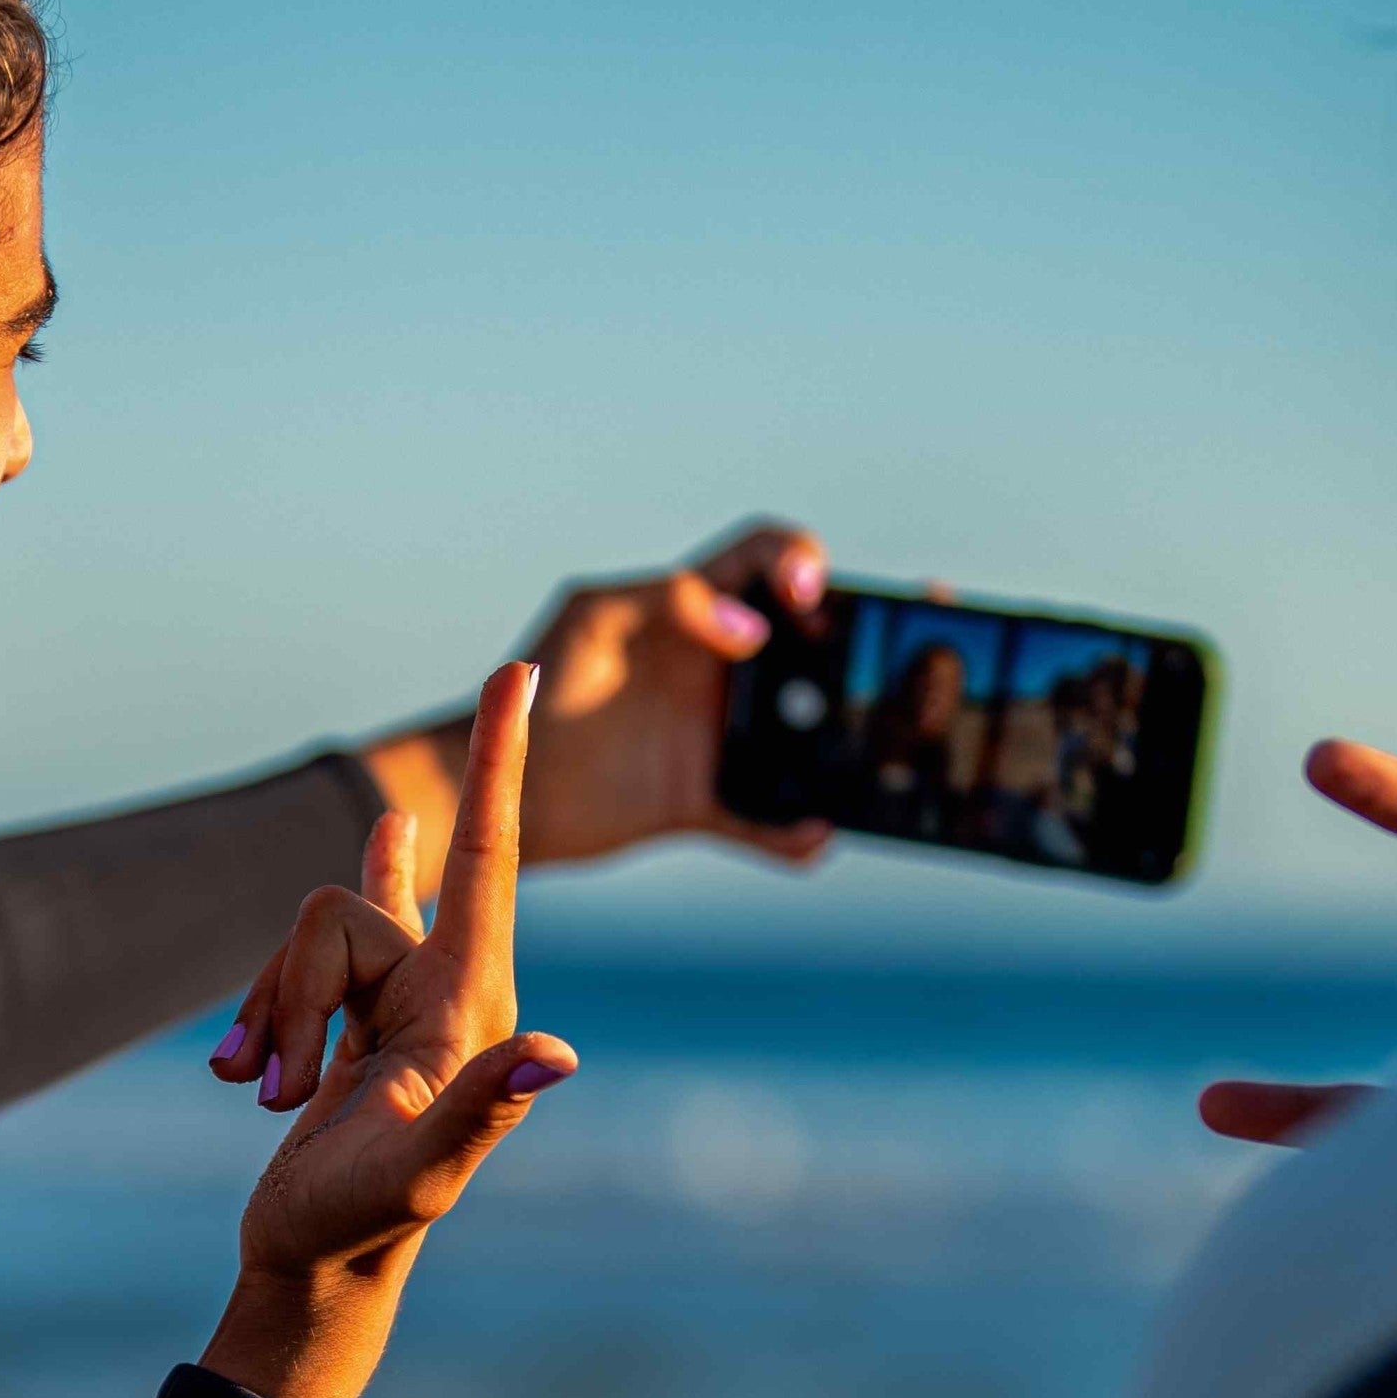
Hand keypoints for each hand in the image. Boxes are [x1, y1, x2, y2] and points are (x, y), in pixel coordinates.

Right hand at [197, 664, 577, 1397]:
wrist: (315, 1268)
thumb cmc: (363, 1226)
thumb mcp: (419, 1171)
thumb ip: (483, 1106)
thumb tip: (558, 1053)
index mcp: (470, 1001)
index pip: (489, 855)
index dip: (502, 761)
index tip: (520, 671)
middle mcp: (440, 983)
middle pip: (343, 905)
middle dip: (290, 992)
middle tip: (280, 1096)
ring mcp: (391, 994)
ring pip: (304, 932)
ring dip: (268, 1016)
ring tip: (270, 1099)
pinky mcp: (347, 1012)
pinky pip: (292, 961)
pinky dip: (258, 1018)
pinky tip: (251, 1078)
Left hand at [362, 520, 844, 872]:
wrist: (483, 787)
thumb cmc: (528, 690)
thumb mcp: (590, 623)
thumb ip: (666, 602)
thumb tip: (749, 630)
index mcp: (692, 611)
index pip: (766, 559)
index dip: (800, 563)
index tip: (807, 598)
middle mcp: (715, 670)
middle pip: (811, 645)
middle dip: (865, 638)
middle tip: (913, 646)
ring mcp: (711, 737)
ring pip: (803, 736)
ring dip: (847, 743)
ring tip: (890, 751)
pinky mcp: (695, 802)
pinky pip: (761, 821)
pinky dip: (790, 834)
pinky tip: (813, 838)